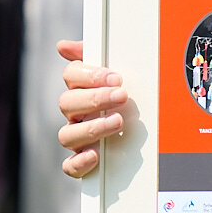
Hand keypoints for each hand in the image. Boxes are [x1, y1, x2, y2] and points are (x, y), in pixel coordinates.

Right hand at [56, 39, 127, 178]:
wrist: (148, 131)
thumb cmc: (128, 94)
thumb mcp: (118, 69)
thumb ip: (94, 53)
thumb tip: (63, 46)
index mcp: (81, 89)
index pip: (71, 76)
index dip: (90, 76)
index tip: (116, 77)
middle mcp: (75, 113)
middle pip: (67, 103)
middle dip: (95, 98)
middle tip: (122, 96)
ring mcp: (78, 138)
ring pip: (67, 135)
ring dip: (92, 128)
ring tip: (117, 121)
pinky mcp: (83, 162)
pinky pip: (70, 166)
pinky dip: (79, 162)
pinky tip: (96, 155)